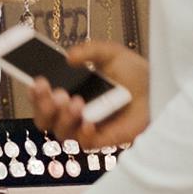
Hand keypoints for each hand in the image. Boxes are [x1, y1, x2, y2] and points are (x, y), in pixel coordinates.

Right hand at [29, 41, 148, 148]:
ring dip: (63, 118)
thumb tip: (69, 57)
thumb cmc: (133, 74)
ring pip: (60, 132)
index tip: (36, 81)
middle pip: (44, 118)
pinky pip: (82, 143)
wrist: (158, 90)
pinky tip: (88, 120)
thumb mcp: (110, 54)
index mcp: (68, 90)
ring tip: (76, 102)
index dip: (34, 92)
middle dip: (43, 105)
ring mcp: (84, 128)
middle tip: (54, 92)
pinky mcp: (100, 141)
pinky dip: (83, 132)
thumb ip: (90, 50)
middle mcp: (70, 112)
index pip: (42, 97)